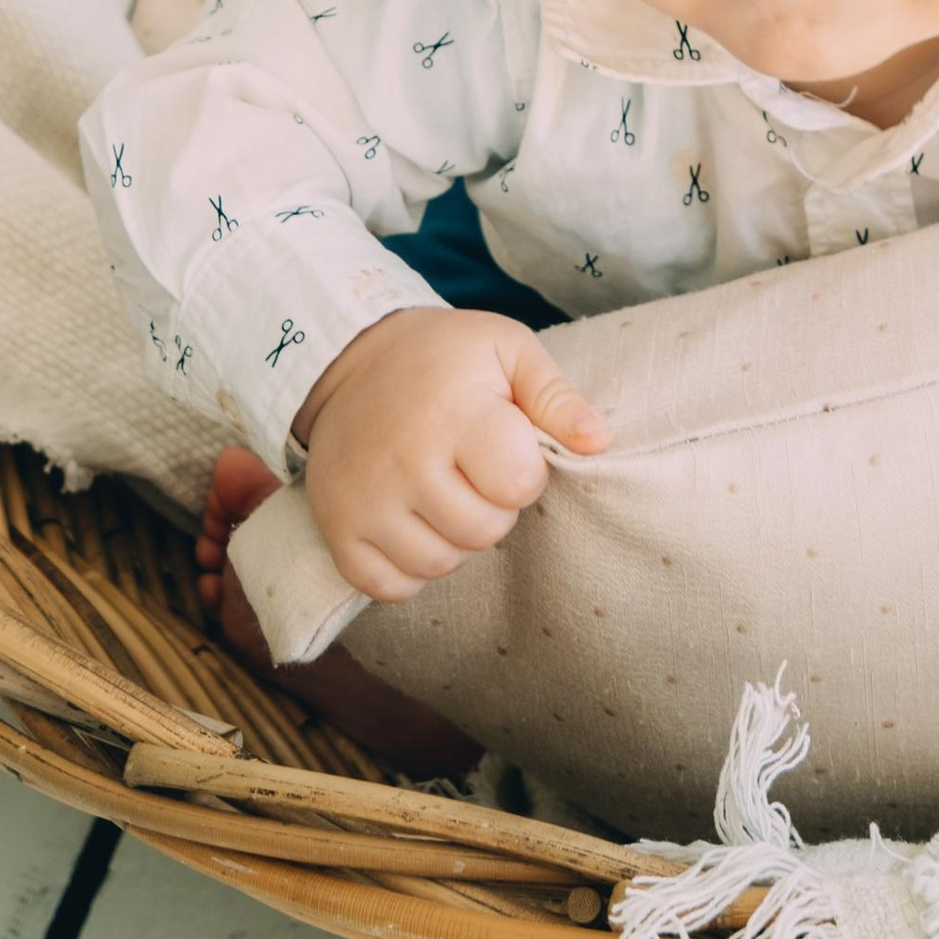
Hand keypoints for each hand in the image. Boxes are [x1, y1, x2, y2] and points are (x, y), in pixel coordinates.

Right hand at [291, 306, 610, 601]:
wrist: (352, 359)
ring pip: (440, 564)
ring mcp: (366, 500)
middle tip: (471, 468)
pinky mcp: (338, 528)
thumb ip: (555, 397)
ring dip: (454, 539)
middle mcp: (405, 460)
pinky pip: (389, 588)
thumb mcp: (505, 350)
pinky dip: (409, 570)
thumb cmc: (444, 357)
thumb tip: (601, 442)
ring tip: (443, 492)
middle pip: (483, 531)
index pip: (518, 484)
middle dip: (492, 506)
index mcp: (454, 413)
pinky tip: (412, 524)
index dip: (524, 471)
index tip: (505, 445)